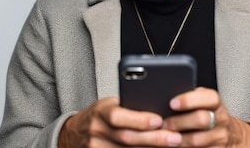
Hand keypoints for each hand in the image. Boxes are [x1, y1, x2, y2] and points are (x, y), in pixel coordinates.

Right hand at [58, 97, 184, 147]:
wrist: (74, 133)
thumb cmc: (100, 116)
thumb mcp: (110, 105)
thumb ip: (129, 107)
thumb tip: (160, 109)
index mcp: (100, 111)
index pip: (117, 116)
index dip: (138, 119)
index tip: (159, 120)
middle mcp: (96, 131)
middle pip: (126, 138)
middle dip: (153, 138)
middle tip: (175, 138)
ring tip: (171, 147)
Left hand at [163, 88, 249, 147]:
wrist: (228, 135)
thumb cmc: (207, 115)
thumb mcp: (203, 103)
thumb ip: (191, 99)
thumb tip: (167, 96)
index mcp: (216, 104)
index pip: (209, 98)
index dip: (190, 100)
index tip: (172, 103)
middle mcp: (221, 120)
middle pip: (201, 119)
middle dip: (179, 122)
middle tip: (163, 123)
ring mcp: (220, 138)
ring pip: (196, 140)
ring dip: (177, 139)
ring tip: (164, 137)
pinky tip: (172, 146)